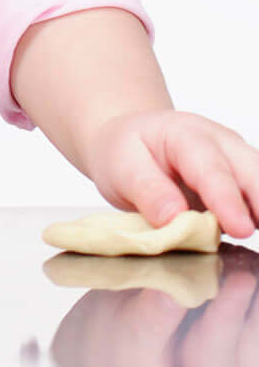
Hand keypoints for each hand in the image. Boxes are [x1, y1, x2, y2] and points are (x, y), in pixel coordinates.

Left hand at [82, 109, 258, 239]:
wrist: (133, 140)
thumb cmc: (127, 150)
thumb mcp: (121, 167)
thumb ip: (148, 191)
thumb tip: (173, 219)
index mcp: (187, 135)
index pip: (212, 169)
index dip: (227, 200)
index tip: (240, 228)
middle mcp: (222, 144)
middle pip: (255, 172)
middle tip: (251, 231)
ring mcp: (238, 162)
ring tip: (247, 230)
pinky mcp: (244, 183)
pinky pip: (258, 200)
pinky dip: (256, 215)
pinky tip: (248, 228)